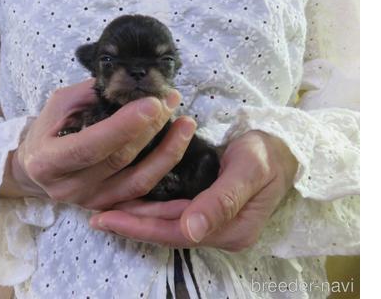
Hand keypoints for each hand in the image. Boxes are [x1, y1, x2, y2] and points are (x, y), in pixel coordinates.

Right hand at [0, 79, 196, 210]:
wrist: (37, 166)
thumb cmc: (48, 131)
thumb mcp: (58, 105)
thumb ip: (90, 95)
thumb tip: (129, 82)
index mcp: (48, 162)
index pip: (90, 145)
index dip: (123, 126)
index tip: (152, 103)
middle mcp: (69, 189)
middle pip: (119, 160)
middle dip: (150, 129)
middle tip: (171, 101)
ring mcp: (91, 202)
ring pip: (138, 181)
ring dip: (167, 152)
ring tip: (185, 125)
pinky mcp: (109, 207)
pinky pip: (144, 196)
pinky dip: (165, 176)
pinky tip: (183, 158)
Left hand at [89, 130, 297, 250]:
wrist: (283, 146)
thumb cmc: (268, 154)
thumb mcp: (248, 170)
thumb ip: (222, 200)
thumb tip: (192, 230)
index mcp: (231, 230)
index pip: (176, 233)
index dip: (140, 227)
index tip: (107, 218)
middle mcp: (219, 232)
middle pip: (168, 231)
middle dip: (132, 223)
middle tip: (97, 215)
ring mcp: (214, 223)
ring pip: (168, 223)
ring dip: (138, 217)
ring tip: (106, 209)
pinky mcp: (208, 209)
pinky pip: (174, 212)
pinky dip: (152, 208)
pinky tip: (132, 202)